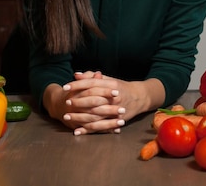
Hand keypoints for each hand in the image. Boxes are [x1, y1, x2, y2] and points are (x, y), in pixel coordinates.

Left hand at [43, 73, 164, 134]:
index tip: (65, 87)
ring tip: (66, 117)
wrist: (139, 98)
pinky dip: (88, 130)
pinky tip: (77, 131)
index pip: (91, 84)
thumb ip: (92, 77)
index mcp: (111, 84)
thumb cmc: (121, 87)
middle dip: (77, 101)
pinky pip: (100, 127)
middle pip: (92, 99)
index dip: (77, 85)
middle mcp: (113, 97)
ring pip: (94, 115)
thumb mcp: (108, 79)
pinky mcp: (116, 121)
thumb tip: (76, 75)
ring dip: (79, 117)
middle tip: (66, 103)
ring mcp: (115, 109)